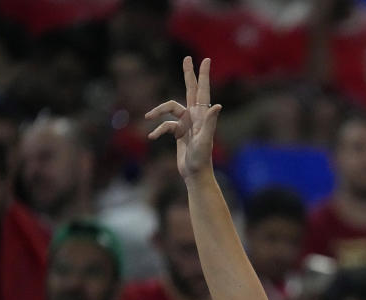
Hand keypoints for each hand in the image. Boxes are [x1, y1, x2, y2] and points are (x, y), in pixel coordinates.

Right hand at [145, 57, 220, 178]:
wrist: (195, 175)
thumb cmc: (201, 160)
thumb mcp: (205, 141)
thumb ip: (210, 123)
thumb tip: (217, 105)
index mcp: (201, 116)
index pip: (202, 91)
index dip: (203, 75)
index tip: (205, 60)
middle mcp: (195, 117)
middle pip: (190, 90)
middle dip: (188, 74)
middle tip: (187, 58)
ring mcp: (187, 124)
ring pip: (170, 109)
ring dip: (158, 111)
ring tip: (147, 116)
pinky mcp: (180, 133)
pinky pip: (165, 125)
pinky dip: (158, 130)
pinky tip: (152, 137)